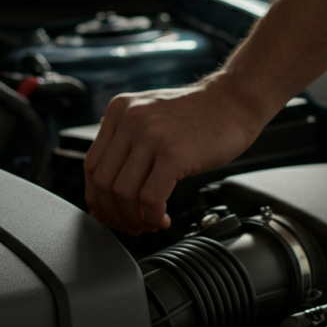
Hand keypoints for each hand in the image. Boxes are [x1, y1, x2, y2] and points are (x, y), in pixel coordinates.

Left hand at [83, 73, 266, 235]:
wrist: (235, 100)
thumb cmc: (199, 116)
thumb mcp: (151, 117)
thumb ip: (127, 144)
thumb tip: (109, 192)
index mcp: (118, 112)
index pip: (91, 166)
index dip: (97, 198)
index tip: (109, 214)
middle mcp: (129, 120)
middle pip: (103, 183)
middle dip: (114, 214)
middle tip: (131, 226)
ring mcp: (150, 135)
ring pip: (124, 194)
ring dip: (134, 219)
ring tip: (150, 223)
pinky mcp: (173, 153)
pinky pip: (150, 198)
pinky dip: (153, 217)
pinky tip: (163, 219)